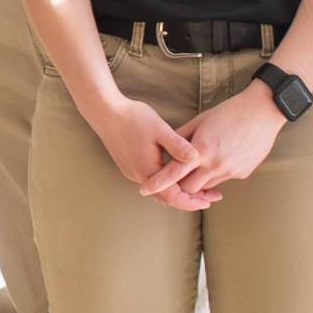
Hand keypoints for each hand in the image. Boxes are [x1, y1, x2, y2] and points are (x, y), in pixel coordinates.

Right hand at [84, 88, 207, 208]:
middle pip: (166, 197)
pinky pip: (151, 181)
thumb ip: (178, 146)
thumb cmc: (132, 118)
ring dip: (177, 191)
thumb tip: (198, 158)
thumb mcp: (160, 130)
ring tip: (196, 187)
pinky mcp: (128, 164)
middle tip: (209, 197)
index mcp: (147, 171)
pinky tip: (175, 174)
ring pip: (158, 189)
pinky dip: (166, 183)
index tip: (208, 201)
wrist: (104, 110)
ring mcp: (131, 171)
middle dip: (188, 199)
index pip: (172, 197)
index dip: (192, 202)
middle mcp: (138, 176)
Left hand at [169, 84, 289, 204]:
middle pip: (189, 189)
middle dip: (179, 186)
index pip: (173, 173)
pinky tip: (221, 157)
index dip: (157, 183)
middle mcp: (215, 165)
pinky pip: (223, 180)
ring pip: (207, 186)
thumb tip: (166, 148)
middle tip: (173, 180)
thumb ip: (181, 137)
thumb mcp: (200, 121)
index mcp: (201, 150)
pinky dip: (216, 174)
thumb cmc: (229, 112)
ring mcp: (231, 171)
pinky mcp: (243, 174)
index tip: (143, 189)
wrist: (262, 112)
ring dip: (199, 180)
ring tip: (199, 166)